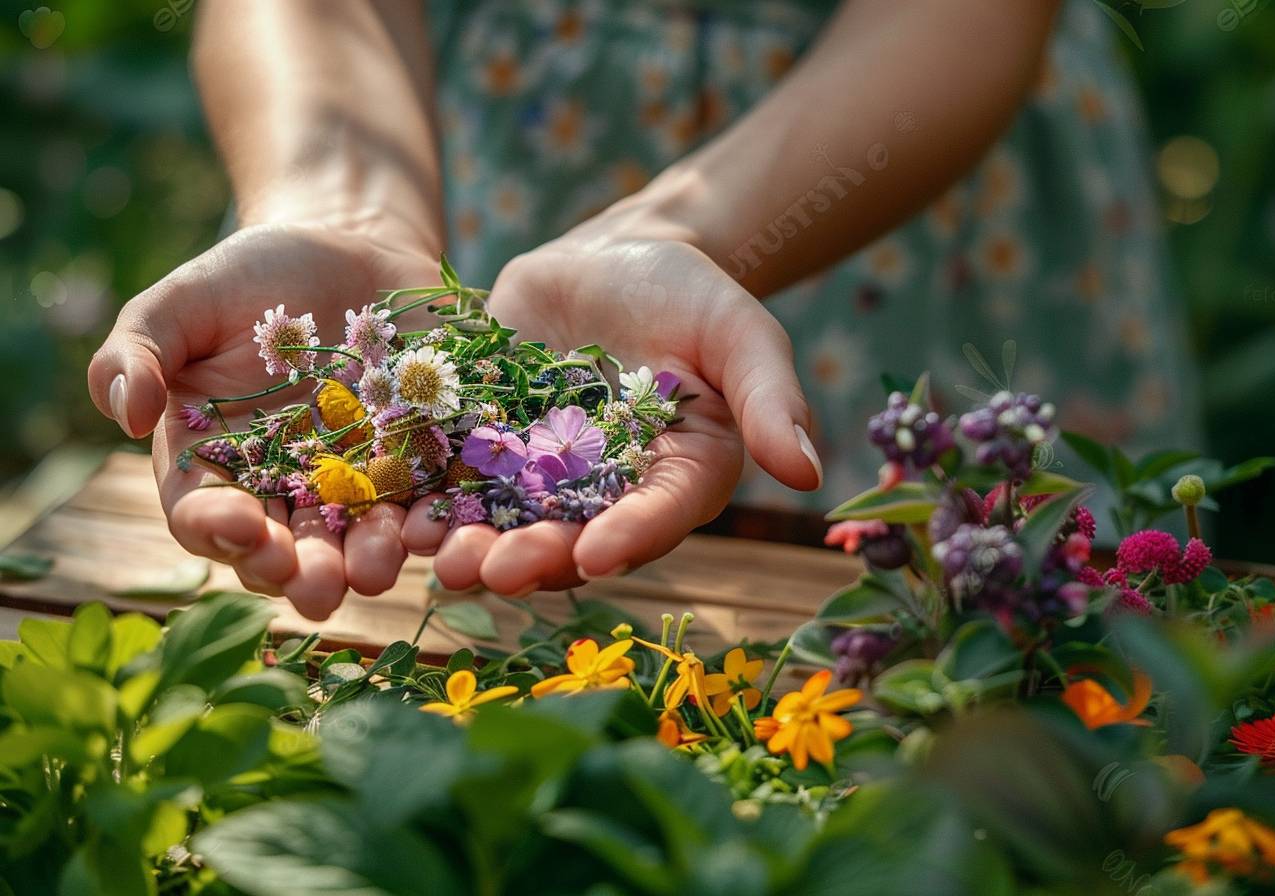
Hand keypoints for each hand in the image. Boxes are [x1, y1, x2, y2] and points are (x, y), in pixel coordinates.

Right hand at [88, 217, 440, 618]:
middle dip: (302, 574)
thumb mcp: (182, 302)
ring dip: (368, 560)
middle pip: (288, 549)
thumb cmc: (250, 279)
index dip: (218, 530)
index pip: (205, 514)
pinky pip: (428, 498)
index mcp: (216, 462)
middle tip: (316, 590)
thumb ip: (138, 352)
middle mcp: (287, 486)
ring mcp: (358, 479)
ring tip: (375, 569)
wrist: (348, 246)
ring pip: (359, 538)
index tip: (239, 527)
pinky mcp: (421, 459)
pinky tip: (435, 527)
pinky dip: (432, 518)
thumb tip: (128, 414)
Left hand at [401, 214, 822, 595]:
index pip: (660, 515)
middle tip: (492, 571)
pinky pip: (458, 479)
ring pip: (509, 521)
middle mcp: (611, 493)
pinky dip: (430, 499)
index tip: (597, 553)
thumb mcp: (738, 331)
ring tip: (435, 555)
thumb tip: (812, 476)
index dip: (631, 537)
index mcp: (680, 476)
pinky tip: (396, 512)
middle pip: (574, 536)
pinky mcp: (489, 448)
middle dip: (533, 557)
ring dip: (472, 545)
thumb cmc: (689, 292)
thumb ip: (770, 398)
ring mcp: (545, 476)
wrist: (611, 257)